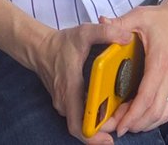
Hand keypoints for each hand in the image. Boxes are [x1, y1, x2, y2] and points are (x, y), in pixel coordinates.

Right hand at [30, 21, 132, 143]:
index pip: (77, 125)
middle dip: (104, 129)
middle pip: (84, 127)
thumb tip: (128, 37)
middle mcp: (66, 102)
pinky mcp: (67, 102)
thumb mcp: (84, 33)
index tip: (109, 140)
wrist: (40, 48)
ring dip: (100, 122)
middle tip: (124, 121)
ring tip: (121, 114)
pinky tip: (109, 106)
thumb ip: (106, 33)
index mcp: (69, 90)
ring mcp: (65, 104)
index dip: (92, 137)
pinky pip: (81, 114)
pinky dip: (95, 114)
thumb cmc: (61, 43)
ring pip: (83, 121)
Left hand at [103, 0, 167, 136]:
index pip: (147, 95)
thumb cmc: (160, 18)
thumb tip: (101, 22)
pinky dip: (154, 119)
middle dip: (134, 123)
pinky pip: (166, 108)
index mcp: (158, 61)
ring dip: (143, 123)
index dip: (133, 113)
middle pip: (154, 110)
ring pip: (161, 113)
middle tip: (114, 127)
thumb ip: (120, 23)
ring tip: (124, 124)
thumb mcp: (138, 16)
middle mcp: (167, 75)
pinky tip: (139, 119)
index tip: (119, 123)